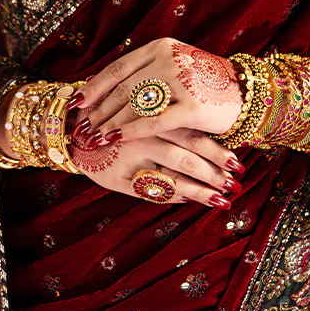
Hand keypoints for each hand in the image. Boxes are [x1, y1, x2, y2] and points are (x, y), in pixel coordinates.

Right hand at [68, 117, 243, 207]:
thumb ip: (169, 119)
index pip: (193, 135)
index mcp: (154, 116)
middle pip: (188, 157)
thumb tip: (206, 137)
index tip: (238, 164)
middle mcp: (144, 136)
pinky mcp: (118, 178)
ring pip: (173, 176)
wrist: (71, 131)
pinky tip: (190, 199)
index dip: (217, 150)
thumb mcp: (141, 110)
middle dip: (215, 173)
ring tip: (222, 200)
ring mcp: (131, 158)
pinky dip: (174, 196)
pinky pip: (151, 190)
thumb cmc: (114, 119)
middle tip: (235, 185)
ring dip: (201, 190)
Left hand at [70, 38, 245, 144]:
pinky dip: (129, 131)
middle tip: (80, 127)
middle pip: (122, 88)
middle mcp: (168, 60)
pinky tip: (114, 140)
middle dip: (98, 110)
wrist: (246, 93)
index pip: (119, 68)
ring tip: (92, 137)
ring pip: (134, 105)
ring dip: (109, 123)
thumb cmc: (205, 84)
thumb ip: (146, 73)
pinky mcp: (192, 107)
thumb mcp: (175, 67)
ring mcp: (181, 82)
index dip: (95, 86)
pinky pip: (153, 121)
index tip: (77, 102)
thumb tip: (105, 90)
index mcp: (161, 47)